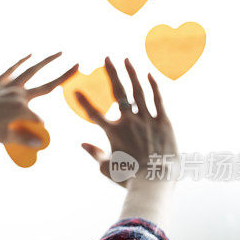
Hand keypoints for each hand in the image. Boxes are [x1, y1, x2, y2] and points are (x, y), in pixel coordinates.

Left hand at [0, 52, 78, 146]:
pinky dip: (20, 62)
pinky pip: (11, 69)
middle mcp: (17, 94)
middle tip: (78, 65)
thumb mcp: (2, 138)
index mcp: (21, 110)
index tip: (30, 138)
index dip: (36, 130)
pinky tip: (29, 55)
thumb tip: (40, 142)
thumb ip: (23, 139)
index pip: (37, 120)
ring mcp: (7, 86)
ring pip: (31, 71)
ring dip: (46, 61)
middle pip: (46, 85)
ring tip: (58, 52)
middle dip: (63, 76)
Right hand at [77, 56, 176, 187]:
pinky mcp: (163, 122)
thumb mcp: (106, 168)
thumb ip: (94, 153)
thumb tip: (82, 143)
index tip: (75, 90)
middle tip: (107, 57)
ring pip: (138, 91)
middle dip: (111, 73)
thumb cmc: (129, 178)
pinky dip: (153, 86)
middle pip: (118, 92)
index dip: (83, 102)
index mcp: (113, 133)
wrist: (155, 182)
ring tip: (126, 59)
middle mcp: (128, 122)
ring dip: (131, 73)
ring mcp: (147, 120)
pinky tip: (148, 74)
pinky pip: (157, 100)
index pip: (93, 114)